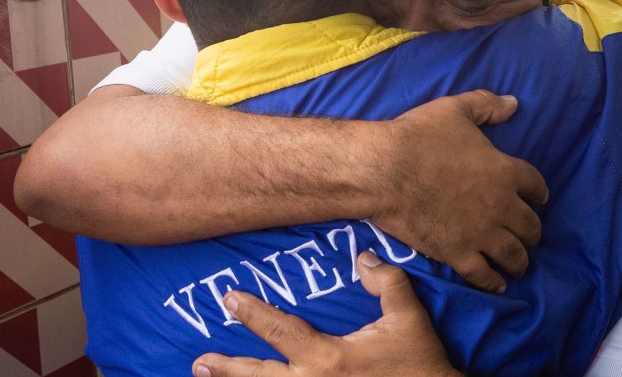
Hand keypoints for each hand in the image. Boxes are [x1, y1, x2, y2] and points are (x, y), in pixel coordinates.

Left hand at [192, 252, 458, 376]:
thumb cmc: (420, 363)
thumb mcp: (408, 318)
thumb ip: (387, 282)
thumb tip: (363, 256)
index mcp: (328, 357)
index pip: (279, 329)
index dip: (251, 312)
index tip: (229, 298)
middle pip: (259, 376)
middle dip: (228, 366)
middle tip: (201, 359)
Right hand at [373, 90, 548, 292]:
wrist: (384, 171)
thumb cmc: (419, 136)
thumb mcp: (456, 110)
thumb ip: (487, 105)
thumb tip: (513, 103)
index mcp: (505, 172)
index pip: (535, 185)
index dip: (539, 192)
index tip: (539, 198)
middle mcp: (501, 206)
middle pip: (530, 226)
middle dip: (532, 232)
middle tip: (529, 236)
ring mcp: (480, 233)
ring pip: (513, 255)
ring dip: (520, 260)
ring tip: (520, 264)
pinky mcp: (457, 253)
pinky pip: (483, 274)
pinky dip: (493, 282)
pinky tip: (498, 284)